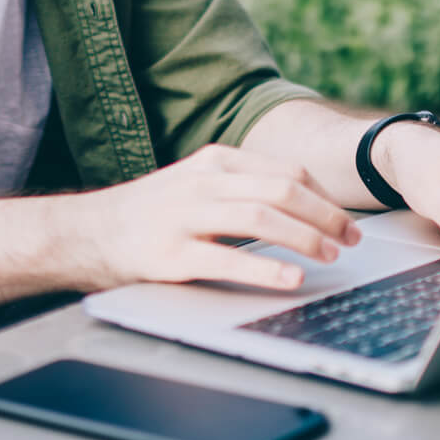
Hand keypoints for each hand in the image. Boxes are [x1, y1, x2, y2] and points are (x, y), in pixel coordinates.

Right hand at [63, 145, 362, 292]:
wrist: (86, 231)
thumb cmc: (151, 213)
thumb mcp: (196, 184)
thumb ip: (241, 187)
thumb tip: (303, 206)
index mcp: (213, 161)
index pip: (285, 170)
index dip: (325, 196)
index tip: (348, 219)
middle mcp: (202, 181)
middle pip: (281, 189)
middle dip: (326, 215)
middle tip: (353, 239)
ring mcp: (184, 216)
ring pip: (260, 216)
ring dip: (306, 236)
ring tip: (332, 256)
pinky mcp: (171, 254)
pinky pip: (227, 258)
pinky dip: (265, 268)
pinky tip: (292, 278)